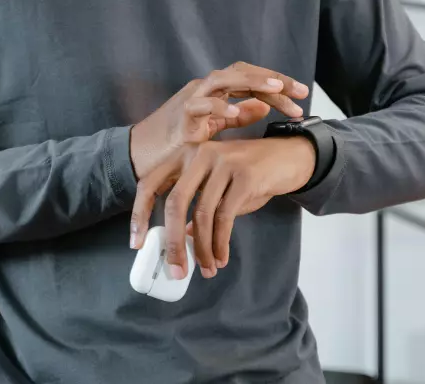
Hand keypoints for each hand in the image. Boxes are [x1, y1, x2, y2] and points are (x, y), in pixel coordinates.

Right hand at [129, 62, 307, 180]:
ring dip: (250, 82)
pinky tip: (236, 112)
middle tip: (301, 92)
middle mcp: (204, 88)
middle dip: (273, 81)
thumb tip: (265, 106)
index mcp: (215, 91)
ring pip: (223, 79)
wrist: (141, 154)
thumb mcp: (214, 127)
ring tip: (275, 90)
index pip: (250, 78)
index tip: (302, 96)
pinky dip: (218, 107)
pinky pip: (200, 106)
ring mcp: (191, 99)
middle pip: (242, 72)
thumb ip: (238, 115)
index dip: (277, 85)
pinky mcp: (180, 117)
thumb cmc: (176, 142)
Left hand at [129, 137, 315, 280]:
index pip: (150, 184)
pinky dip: (221, 243)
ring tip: (206, 269)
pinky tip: (221, 257)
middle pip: (175, 203)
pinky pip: (225, 217)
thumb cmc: (247, 174)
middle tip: (176, 270)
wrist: (287, 157)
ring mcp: (223, 163)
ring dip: (202, 248)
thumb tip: (181, 237)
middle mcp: (199, 154)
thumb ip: (196, 205)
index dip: (139, 214)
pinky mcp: (245, 176)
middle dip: (174, 242)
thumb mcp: (217, 185)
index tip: (136, 243)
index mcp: (184, 154)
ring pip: (202, 214)